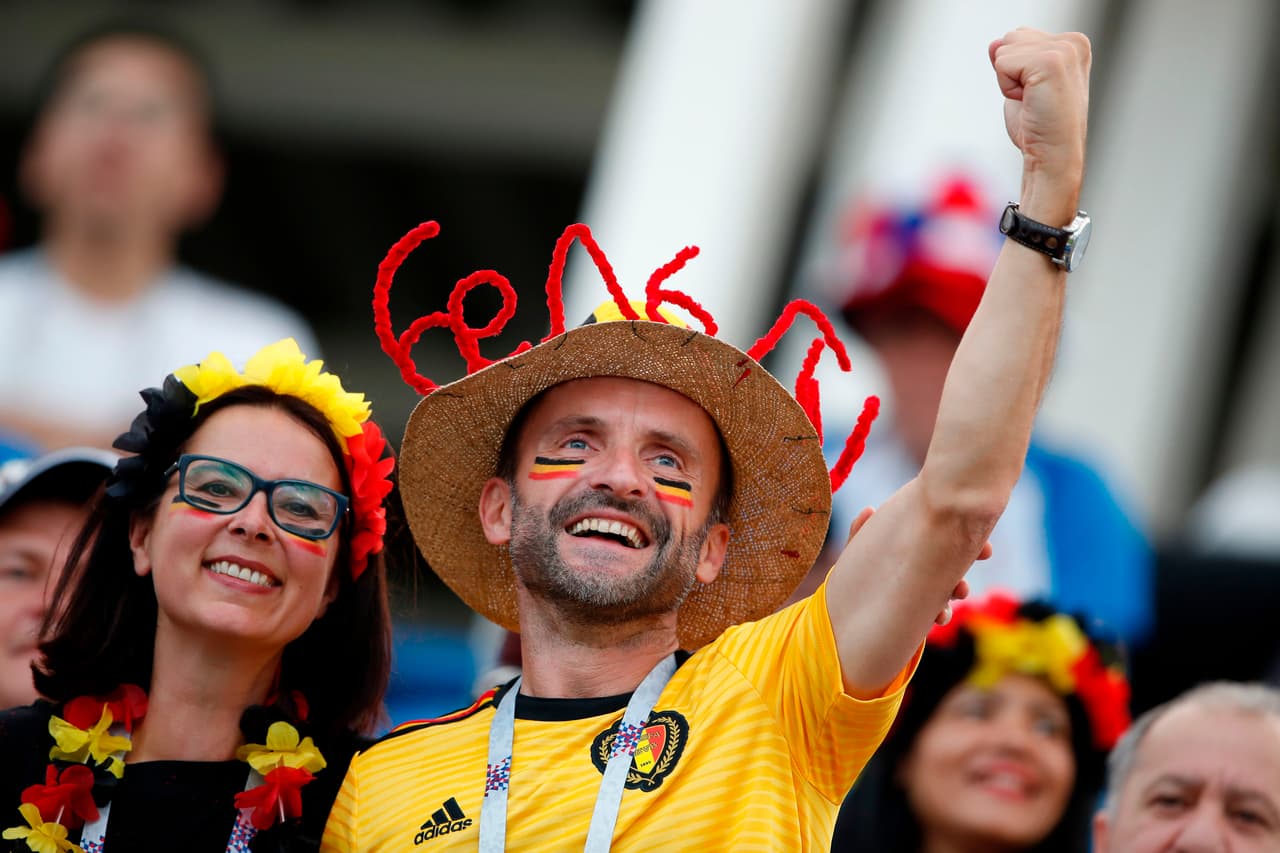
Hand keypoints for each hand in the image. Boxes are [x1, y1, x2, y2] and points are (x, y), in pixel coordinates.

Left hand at [844, 508, 987, 625]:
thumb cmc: (860, 569)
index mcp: (918, 548)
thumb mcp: (858, 549)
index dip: (969, 544)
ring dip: (957, 592)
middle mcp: (927, 569)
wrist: (852, 604)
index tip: (987, 550)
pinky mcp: (919, 612)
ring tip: (959, 592)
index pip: (947, 542)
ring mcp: (926, 592)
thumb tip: (869, 510)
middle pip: (955, 567)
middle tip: (975, 567)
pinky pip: (934, 613)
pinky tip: (938, 615)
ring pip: (948, 591)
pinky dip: (940, 614)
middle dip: (967, 566)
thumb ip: (860, 532)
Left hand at [989, 28, 1090, 219]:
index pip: (1019, 37)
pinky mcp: (1051, 62)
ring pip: (1005, 49)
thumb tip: (994, 44)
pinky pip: (1003, 63)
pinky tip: (1028, 102)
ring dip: (1009, 80)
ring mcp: (1064, 50)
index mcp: (1073, 44)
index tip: (1036, 93)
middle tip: (1032, 99)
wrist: (1053, 156)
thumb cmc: (1041, 127)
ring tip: (1032, 100)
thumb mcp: (1024, 84)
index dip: (1016, 69)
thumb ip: (1013, 59)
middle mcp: (1073, 42)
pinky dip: (1007, 87)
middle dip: (1011, 71)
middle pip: (1010, 38)